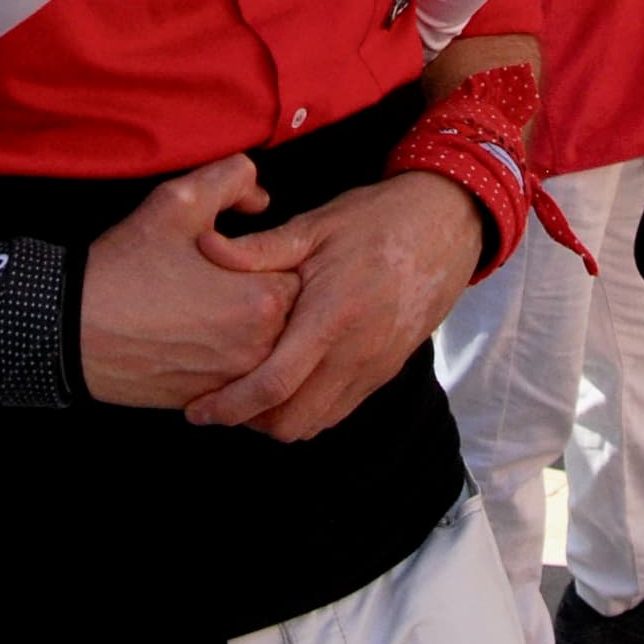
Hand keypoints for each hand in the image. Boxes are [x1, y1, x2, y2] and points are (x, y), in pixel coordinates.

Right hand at [78, 154, 301, 407]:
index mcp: (264, 297)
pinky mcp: (213, 400)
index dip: (277, 257)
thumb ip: (234, 179)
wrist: (72, 330)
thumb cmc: (126, 265)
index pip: (304, 273)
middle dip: (270, 293)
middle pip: (294, 315)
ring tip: (215, 306)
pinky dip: (233, 357)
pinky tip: (202, 336)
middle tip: (231, 278)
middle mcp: (261, 347)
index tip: (250, 253)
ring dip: (255, 327)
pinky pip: (245, 378)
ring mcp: (237, 380)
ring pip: (272, 348)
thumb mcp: (179, 199)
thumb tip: (262, 199)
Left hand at [182, 170, 483, 442]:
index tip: (197, 411)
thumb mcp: (316, 225)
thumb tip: (203, 247)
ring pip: (315, 423)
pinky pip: (338, 410)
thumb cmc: (375, 220)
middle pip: (292, 422)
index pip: (275, 385)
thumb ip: (260, 248)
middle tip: (217, 402)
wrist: (446, 227)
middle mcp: (355, 353)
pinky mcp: (385, 371)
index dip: (230, 406)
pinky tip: (285, 384)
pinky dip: (306, 411)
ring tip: (247, 394)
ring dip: (277, 420)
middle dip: (248, 423)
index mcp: (331, 317)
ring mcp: (374, 368)